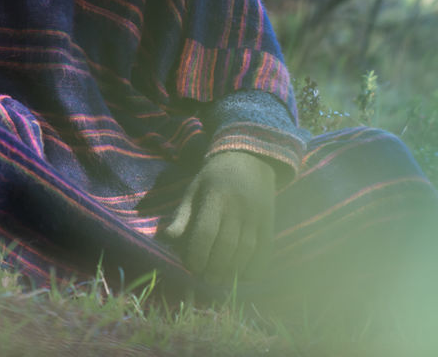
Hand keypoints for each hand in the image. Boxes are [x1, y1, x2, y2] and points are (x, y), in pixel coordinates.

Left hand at [159, 151, 275, 285]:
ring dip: (232, 270)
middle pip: (226, 245)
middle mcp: (237, 207)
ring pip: (246, 250)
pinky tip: (244, 277)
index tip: (191, 266)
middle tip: (205, 279)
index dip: (197, 254)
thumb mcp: (194, 189)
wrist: (249, 158)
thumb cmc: (214, 177)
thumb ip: (182, 215)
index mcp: (215, 197)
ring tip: (220, 280)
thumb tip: (167, 238)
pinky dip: (256, 266)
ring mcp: (256, 215)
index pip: (205, 232)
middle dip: (214, 267)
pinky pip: (265, 249)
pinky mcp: (270, 222)